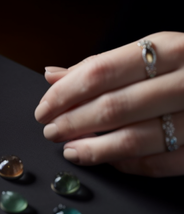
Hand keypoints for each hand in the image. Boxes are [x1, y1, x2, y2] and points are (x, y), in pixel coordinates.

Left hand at [35, 32, 183, 176]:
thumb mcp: (154, 52)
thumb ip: (102, 65)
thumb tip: (51, 76)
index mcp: (170, 49)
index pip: (100, 72)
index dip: (64, 94)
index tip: (43, 108)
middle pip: (113, 107)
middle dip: (73, 123)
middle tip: (51, 130)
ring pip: (136, 139)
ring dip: (95, 149)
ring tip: (71, 149)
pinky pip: (162, 163)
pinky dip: (129, 165)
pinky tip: (108, 160)